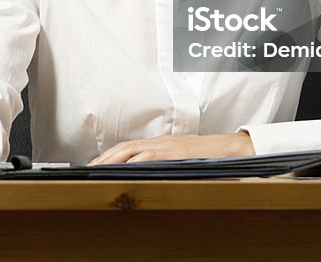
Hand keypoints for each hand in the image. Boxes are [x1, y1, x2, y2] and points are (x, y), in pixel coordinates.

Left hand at [88, 132, 254, 165]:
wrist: (231, 149)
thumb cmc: (208, 157)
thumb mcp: (182, 161)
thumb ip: (165, 165)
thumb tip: (148, 177)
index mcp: (159, 145)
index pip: (128, 148)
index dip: (110, 156)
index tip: (95, 166)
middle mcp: (160, 143)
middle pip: (124, 148)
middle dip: (105, 159)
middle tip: (89, 170)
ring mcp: (167, 147)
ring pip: (132, 150)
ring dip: (113, 160)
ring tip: (98, 170)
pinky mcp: (175, 153)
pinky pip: (150, 157)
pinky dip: (134, 162)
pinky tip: (123, 169)